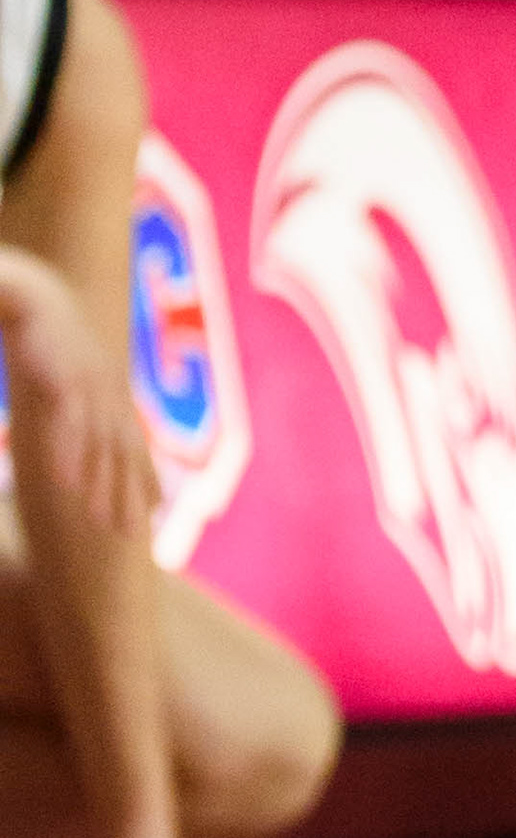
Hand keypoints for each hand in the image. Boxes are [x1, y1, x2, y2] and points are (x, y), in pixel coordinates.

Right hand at [0, 257, 152, 549]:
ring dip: (103, 487)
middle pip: (124, 454)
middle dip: (130, 496)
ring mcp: (91, 388)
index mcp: (113, 396)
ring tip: (104, 524)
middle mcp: (110, 395)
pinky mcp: (66, 380)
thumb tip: (83, 429)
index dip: (146, 479)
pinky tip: (64, 483)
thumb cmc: (54, 341)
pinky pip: (69, 424)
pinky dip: (69, 454)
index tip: (155, 513)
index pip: (135, 445)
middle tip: (131, 536)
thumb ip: (83, 403)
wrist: (40, 300)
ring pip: (101, 446)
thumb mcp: (75, 374)